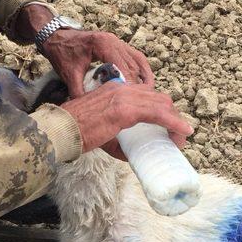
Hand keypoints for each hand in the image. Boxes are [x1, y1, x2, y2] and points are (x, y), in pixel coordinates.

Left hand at [43, 29, 153, 97]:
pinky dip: (142, 69)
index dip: (129, 83)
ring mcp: (117, 41)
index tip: (133, 100)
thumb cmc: (62, 52)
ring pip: (137, 60)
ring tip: (148, 94)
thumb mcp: (69, 74)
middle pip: (132, 64)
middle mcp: (113, 40)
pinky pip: (136, 57)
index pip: (122, 65)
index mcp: (102, 44)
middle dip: (138, 83)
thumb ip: (78, 91)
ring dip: (143, 77)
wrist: (55, 37)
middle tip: (142, 101)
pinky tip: (146, 82)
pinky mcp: (118, 45)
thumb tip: (87, 111)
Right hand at [62, 81, 191, 157]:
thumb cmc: (73, 130)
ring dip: (175, 121)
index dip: (161, 109)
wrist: (59, 130)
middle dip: (172, 115)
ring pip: (162, 104)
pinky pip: (158, 114)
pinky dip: (173, 122)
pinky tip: (182, 131)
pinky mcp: (125, 110)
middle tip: (178, 132)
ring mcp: (124, 97)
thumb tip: (133, 153)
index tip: (167, 124)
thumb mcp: (100, 128)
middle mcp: (121, 88)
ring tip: (182, 135)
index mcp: (114, 88)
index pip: (146, 94)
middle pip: (158, 97)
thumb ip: (118, 137)